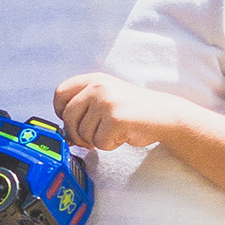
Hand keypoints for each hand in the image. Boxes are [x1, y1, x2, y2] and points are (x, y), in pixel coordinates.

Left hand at [53, 70, 175, 152]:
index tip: (72, 122)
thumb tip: (63, 133)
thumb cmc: (132, 109)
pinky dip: (110, 145)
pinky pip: (100, 142)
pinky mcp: (116, 119)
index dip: (61, 112)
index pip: (60, 93)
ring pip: (83, 133)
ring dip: (97, 140)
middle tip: (91, 138)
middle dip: (77, 134)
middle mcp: (98, 87)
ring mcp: (107, 102)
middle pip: (68, 117)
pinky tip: (122, 135)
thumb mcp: (106, 95)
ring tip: (114, 130)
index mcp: (94, 80)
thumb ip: (84, 105)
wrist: (163, 114)